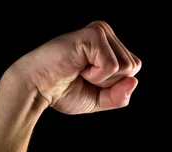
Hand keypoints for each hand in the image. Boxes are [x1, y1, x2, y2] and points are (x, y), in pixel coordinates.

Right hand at [9, 20, 141, 114]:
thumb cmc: (63, 91)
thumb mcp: (99, 99)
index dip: (114, 86)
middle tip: (83, 76)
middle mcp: (106, 32)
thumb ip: (120, 95)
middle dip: (109, 83)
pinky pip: (112, 66)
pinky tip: (77, 67)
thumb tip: (134, 81)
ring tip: (79, 70)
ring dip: (101, 79)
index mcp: (109, 44)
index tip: (89, 81)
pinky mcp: (93, 35)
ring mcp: (100, 31)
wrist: (37, 88)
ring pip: (125, 67)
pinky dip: (96, 76)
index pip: (134, 70)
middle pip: (132, 68)